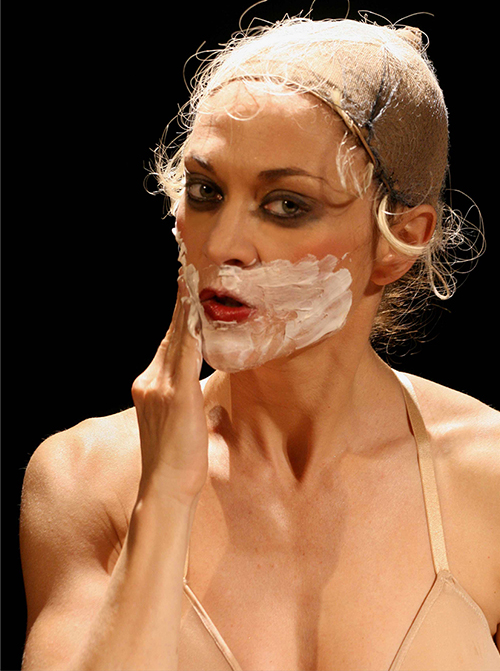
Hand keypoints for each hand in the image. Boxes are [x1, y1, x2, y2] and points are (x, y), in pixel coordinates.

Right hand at [131, 281, 207, 505]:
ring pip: (176, 340)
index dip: (177, 318)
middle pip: (170, 335)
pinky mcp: (176, 396)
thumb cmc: (180, 461)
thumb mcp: (189, 426)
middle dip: (180, 304)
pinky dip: (191, 334)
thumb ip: (198, 409)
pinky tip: (198, 315)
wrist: (166, 487)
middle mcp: (150, 381)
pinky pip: (186, 358)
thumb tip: (216, 407)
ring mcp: (160, 387)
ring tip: (191, 282)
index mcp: (152, 386)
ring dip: (185, 310)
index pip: (168, 344)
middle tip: (187, 272)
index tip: (185, 292)